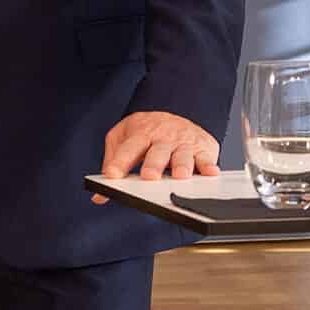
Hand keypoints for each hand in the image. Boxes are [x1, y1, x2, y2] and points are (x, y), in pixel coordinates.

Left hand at [93, 111, 220, 203]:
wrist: (174, 112)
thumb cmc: (146, 132)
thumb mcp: (123, 139)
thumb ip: (112, 164)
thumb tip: (100, 196)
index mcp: (140, 133)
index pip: (127, 149)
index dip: (119, 162)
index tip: (112, 176)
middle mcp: (163, 137)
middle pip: (157, 152)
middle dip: (153, 165)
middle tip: (149, 176)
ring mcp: (183, 141)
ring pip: (182, 155)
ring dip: (181, 166)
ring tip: (179, 176)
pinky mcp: (202, 147)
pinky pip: (205, 158)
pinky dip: (208, 165)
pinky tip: (209, 173)